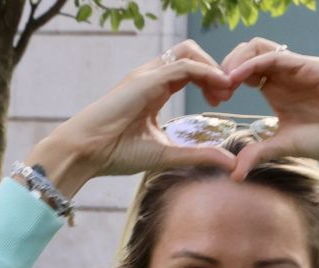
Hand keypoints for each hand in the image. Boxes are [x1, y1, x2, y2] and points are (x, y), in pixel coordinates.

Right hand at [26, 41, 239, 197]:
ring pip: (189, 53)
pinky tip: (218, 86)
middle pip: (191, 54)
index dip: (210, 81)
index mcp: (155, 90)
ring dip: (213, 68)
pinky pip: (183, 65)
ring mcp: (148, 75)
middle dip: (215, 69)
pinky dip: (206, 72)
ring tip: (225, 91)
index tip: (221, 102)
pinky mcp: (146, 79)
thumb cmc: (118, 152)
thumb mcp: (168, 154)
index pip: (189, 71)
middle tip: (227, 95)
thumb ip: (199, 155)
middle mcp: (152, 77)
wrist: (88, 150)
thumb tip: (230, 163)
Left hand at [218, 40, 318, 179]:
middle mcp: (284, 74)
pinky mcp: (309, 66)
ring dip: (236, 60)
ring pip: (258, 48)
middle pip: (246, 54)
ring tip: (223, 80)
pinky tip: (239, 77)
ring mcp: (296, 67)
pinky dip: (254, 63)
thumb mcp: (285, 147)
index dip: (224, 81)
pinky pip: (276, 56)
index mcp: (275, 89)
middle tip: (214, 89)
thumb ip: (259, 153)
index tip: (213, 99)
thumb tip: (235, 174)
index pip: (243, 72)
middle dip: (225, 66)